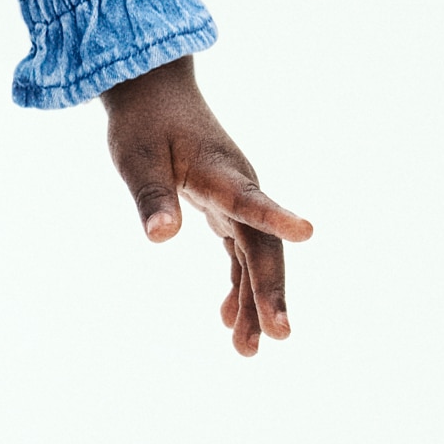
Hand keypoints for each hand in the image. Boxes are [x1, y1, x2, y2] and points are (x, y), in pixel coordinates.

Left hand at [103, 54, 310, 356]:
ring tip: (249, 350)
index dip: (276, 217)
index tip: (307, 231)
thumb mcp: (136, 159)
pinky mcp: (227, 208)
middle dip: (271, 291)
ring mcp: (237, 200)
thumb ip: (151, 198)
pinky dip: (238, 285)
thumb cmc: (143, 125)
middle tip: (279, 334)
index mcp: (219, 172)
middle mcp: (239, 188)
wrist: (155, 93)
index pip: (249, 199)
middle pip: (262, 245)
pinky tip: (229, 319)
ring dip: (255, 300)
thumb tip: (161, 238)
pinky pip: (241, 254)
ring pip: (255, 256)